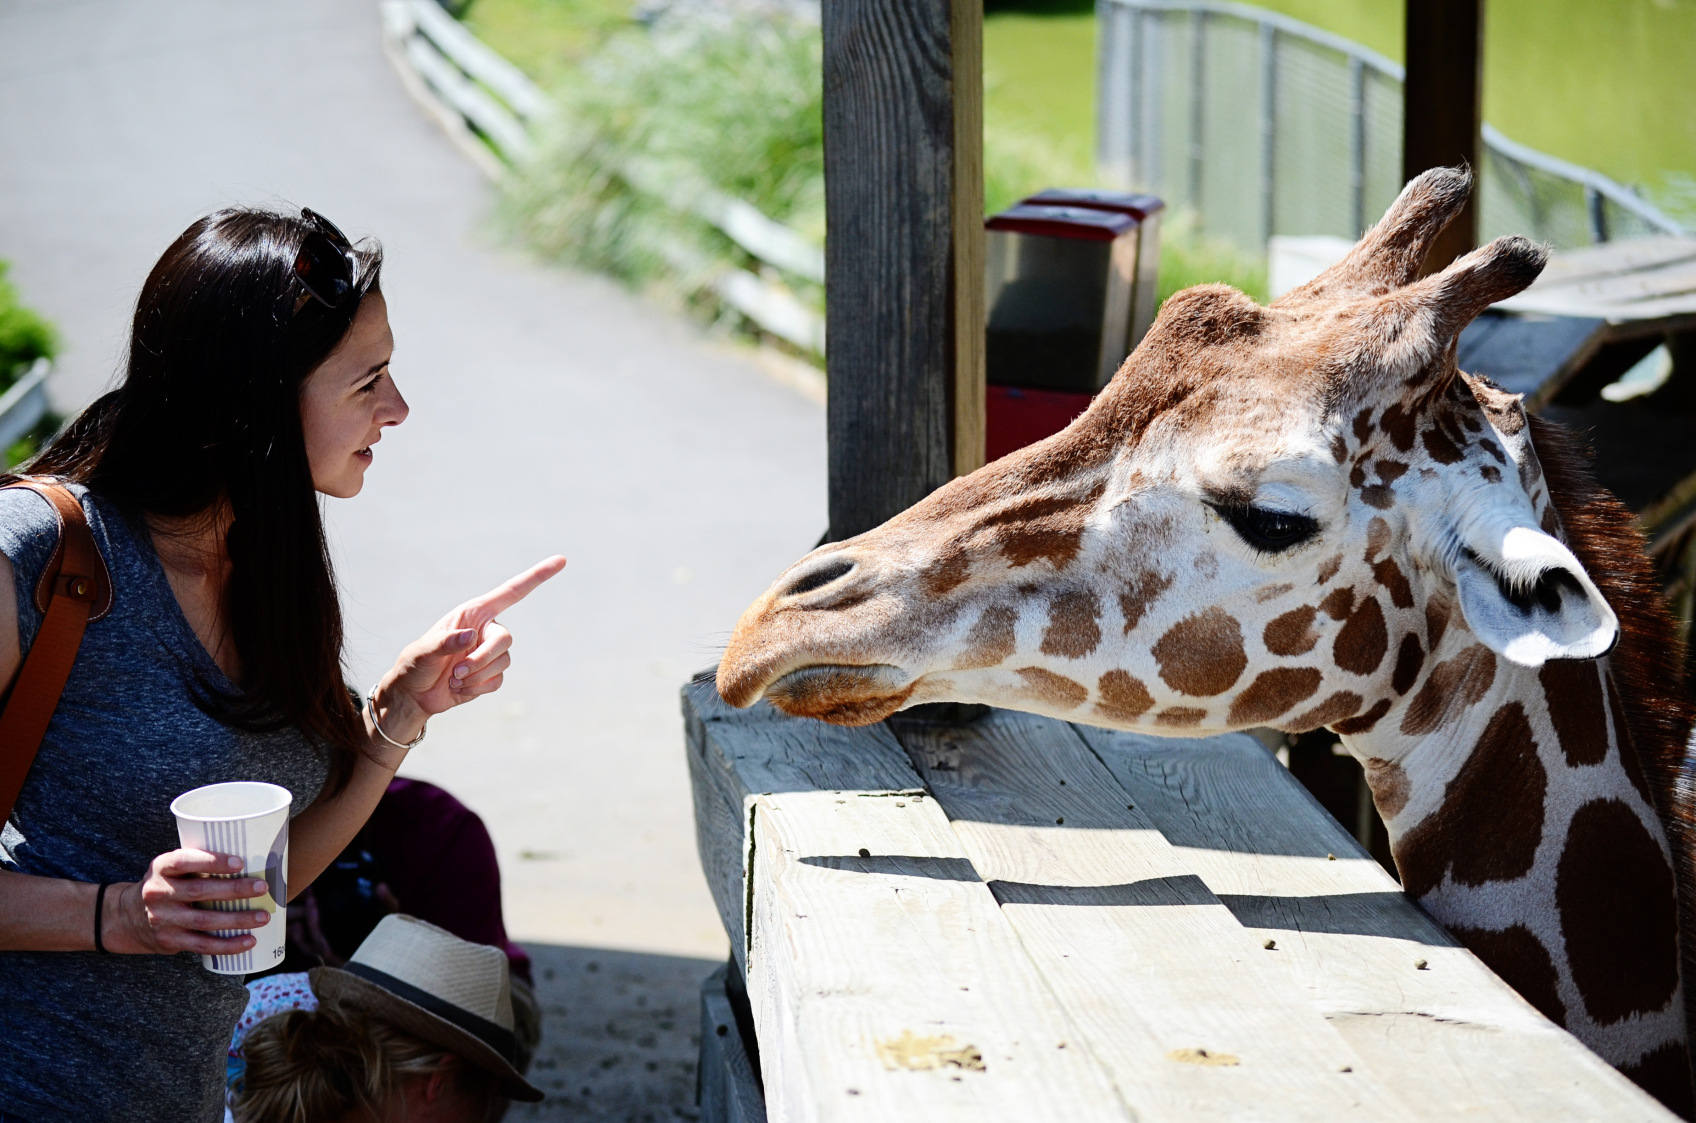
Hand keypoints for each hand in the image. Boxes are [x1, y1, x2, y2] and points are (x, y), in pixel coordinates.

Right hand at [106, 849, 272, 956]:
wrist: (129, 917)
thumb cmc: (168, 884)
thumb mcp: (172, 867)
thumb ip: (198, 862)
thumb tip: (254, 857)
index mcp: (162, 867)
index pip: (185, 861)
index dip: (212, 861)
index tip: (240, 863)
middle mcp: (158, 893)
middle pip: (199, 892)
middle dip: (234, 890)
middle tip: (262, 887)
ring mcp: (162, 919)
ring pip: (204, 921)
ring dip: (237, 920)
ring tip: (263, 916)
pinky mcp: (170, 941)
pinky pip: (202, 945)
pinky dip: (228, 945)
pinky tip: (249, 941)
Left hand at [371, 556, 566, 742]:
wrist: (414, 694)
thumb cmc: (416, 664)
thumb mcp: (424, 651)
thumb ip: (446, 642)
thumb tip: (471, 637)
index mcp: (474, 613)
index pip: (512, 592)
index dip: (537, 576)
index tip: (561, 560)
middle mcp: (485, 629)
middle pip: (505, 639)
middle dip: (484, 658)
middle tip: (458, 671)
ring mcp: (489, 653)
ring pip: (503, 662)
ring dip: (477, 674)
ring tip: (454, 679)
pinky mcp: (490, 675)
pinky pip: (497, 680)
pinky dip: (478, 687)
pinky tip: (460, 688)